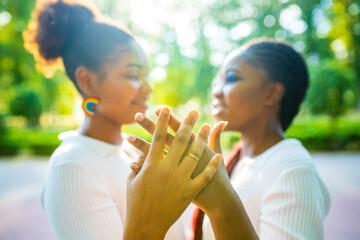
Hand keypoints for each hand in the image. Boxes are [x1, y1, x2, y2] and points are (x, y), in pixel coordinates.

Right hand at [124, 107, 221, 239]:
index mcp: (151, 164)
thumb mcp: (132, 181)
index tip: (166, 108)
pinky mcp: (190, 191)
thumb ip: (138, 165)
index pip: (158, 136)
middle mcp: (167, 169)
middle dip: (186, 123)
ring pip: (194, 154)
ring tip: (205, 127)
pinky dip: (213, 165)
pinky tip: (219, 155)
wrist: (146, 225)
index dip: (161, 121)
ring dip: (201, 138)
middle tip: (192, 111)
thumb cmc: (136, 203)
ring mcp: (180, 180)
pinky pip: (204, 176)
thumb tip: (141, 153)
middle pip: (179, 140)